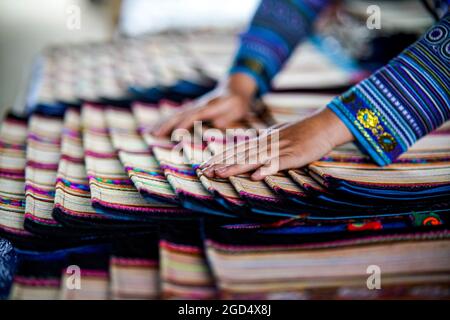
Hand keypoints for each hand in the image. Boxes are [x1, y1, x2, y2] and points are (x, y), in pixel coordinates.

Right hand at [152, 74, 256, 136]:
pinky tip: (157, 127)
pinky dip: (166, 121)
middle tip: (154, 134)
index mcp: (210, 106)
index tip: (176, 133)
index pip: (195, 115)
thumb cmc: (237, 102)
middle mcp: (199, 105)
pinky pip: (176, 115)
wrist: (234, 88)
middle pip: (180, 114)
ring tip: (150, 132)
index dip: (185, 123)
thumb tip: (218, 124)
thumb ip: (228, 116)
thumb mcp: (237, 109)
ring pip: (175, 114)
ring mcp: (194, 106)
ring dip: (162, 123)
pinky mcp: (192, 108)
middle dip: (167, 124)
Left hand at [199, 108, 353, 179]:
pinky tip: (256, 176)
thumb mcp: (279, 134)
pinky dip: (267, 169)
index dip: (220, 158)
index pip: (236, 150)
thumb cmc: (303, 131)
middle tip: (202, 172)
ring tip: (219, 174)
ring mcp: (279, 149)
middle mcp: (266, 143)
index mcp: (262, 139)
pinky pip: (279, 163)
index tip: (204, 166)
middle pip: (239, 154)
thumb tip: (251, 144)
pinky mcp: (294, 156)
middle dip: (220, 164)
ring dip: (235, 167)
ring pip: (253, 159)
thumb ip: (264, 140)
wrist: (325, 124)